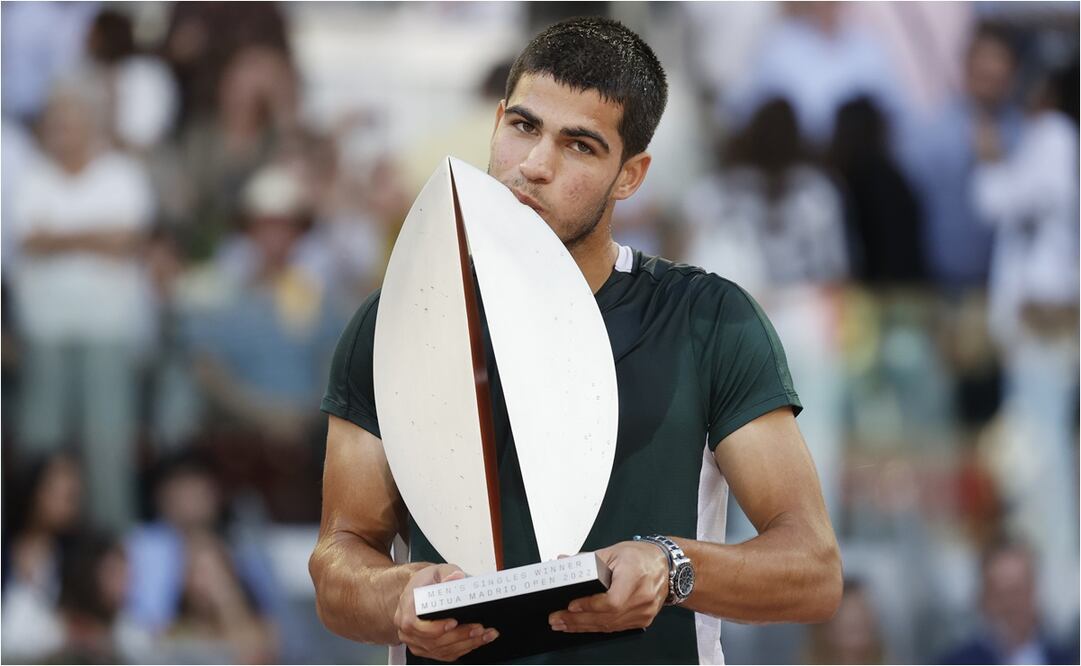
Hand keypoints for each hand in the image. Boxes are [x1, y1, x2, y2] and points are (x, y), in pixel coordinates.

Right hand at [393, 563, 498, 660]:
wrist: (422, 589)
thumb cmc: (428, 581)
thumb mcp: (437, 570)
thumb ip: (447, 573)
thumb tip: (456, 577)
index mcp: (407, 606)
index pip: (413, 623)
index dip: (434, 627)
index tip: (454, 623)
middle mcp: (406, 627)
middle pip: (431, 640)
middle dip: (459, 636)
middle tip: (478, 629)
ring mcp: (415, 640)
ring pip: (440, 650)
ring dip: (465, 644)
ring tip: (484, 635)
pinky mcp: (426, 648)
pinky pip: (444, 654)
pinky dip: (462, 649)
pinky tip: (477, 641)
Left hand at [549, 541, 668, 632]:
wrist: (667, 566)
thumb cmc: (641, 557)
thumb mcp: (613, 552)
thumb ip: (586, 560)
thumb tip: (562, 563)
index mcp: (636, 576)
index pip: (612, 600)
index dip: (590, 606)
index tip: (571, 606)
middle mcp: (643, 598)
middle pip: (608, 617)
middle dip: (578, 620)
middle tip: (557, 619)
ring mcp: (644, 612)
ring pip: (610, 625)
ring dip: (584, 627)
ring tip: (563, 625)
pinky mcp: (643, 620)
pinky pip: (616, 627)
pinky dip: (597, 627)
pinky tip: (581, 626)